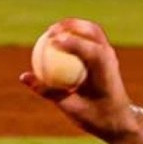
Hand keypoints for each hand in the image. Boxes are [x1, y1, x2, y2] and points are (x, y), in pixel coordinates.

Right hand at [20, 18, 139, 143]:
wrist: (119, 118)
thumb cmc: (94, 116)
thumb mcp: (70, 107)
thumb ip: (48, 91)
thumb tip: (23, 76)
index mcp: (105, 71)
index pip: (90, 51)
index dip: (71, 42)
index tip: (51, 40)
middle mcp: (110, 58)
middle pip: (92, 31)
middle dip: (70, 25)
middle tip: (49, 31)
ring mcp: (110, 54)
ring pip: (92, 30)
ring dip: (73, 25)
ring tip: (52, 30)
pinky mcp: (106, 54)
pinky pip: (89, 38)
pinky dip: (74, 35)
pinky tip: (57, 38)